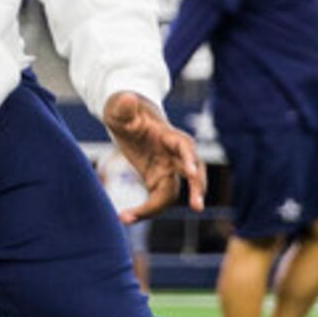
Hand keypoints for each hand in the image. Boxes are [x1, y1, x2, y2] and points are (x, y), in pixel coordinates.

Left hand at [102, 91, 202, 222]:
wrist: (128, 119)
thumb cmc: (126, 112)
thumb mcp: (120, 109)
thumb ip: (124, 107)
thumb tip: (127, 98)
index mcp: (170, 136)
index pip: (185, 147)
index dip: (190, 159)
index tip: (191, 171)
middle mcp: (174, 155)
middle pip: (193, 173)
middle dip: (198, 189)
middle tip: (197, 206)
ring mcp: (168, 169)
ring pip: (175, 191)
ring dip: (159, 207)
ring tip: (133, 218)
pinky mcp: (158, 179)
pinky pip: (158, 199)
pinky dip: (145, 210)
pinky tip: (126, 217)